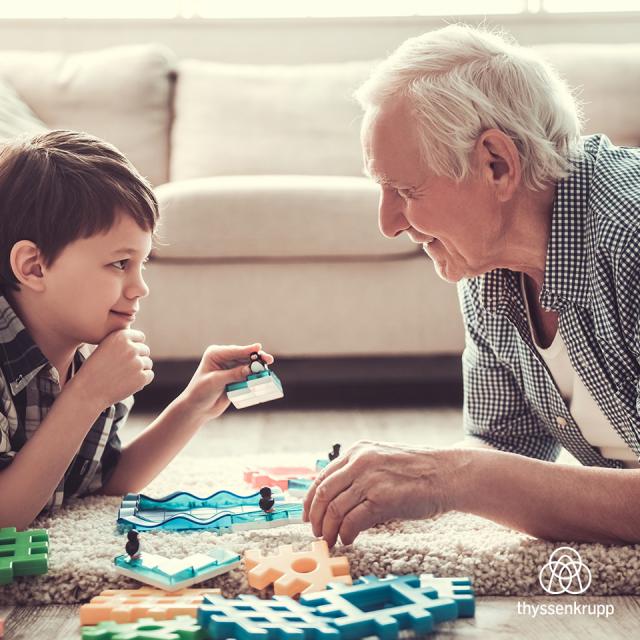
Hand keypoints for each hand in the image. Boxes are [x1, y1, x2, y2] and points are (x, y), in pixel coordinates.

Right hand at [70, 329, 152, 409]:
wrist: (87, 391)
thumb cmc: (94, 369)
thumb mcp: (104, 348)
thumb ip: (122, 342)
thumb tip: (140, 341)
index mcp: (120, 337)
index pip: (140, 337)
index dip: (135, 345)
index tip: (127, 354)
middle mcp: (131, 348)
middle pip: (145, 350)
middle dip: (138, 358)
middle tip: (124, 368)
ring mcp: (137, 363)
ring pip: (148, 363)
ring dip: (140, 370)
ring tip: (123, 376)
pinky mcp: (141, 377)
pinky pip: (149, 375)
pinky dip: (142, 380)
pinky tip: (127, 383)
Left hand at [180, 343, 273, 420]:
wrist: (197, 409)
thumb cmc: (200, 392)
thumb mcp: (216, 381)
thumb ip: (233, 374)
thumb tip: (251, 369)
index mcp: (216, 354)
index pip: (234, 351)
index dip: (247, 350)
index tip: (258, 347)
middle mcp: (224, 359)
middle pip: (244, 356)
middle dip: (256, 358)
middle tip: (268, 360)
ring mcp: (231, 369)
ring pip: (248, 366)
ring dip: (257, 368)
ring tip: (267, 370)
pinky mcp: (236, 379)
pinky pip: (248, 376)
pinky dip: (255, 377)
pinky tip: (263, 378)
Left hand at [303, 440, 452, 546]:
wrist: (447, 473)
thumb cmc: (418, 470)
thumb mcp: (382, 460)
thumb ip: (359, 473)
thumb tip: (335, 501)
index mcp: (358, 451)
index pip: (322, 477)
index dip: (309, 500)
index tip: (307, 516)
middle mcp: (360, 461)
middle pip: (322, 494)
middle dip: (315, 518)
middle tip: (316, 534)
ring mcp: (370, 479)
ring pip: (334, 509)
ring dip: (329, 530)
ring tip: (331, 541)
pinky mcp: (382, 498)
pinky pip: (352, 521)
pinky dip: (346, 534)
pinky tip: (349, 540)